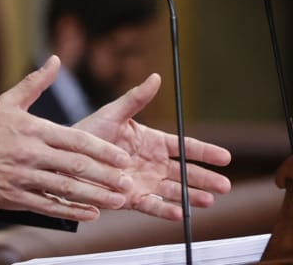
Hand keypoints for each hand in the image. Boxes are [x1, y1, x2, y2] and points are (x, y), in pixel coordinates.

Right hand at [0, 56, 136, 221]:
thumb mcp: (6, 102)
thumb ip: (35, 83)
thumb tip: (56, 60)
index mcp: (33, 129)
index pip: (76, 140)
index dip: (103, 151)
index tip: (123, 158)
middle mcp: (30, 153)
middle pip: (75, 166)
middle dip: (105, 176)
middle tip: (128, 183)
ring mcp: (22, 177)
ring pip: (64, 188)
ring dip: (94, 195)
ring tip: (117, 200)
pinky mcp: (13, 197)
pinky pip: (47, 205)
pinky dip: (70, 210)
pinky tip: (89, 213)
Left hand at [74, 73, 232, 220]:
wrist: (66, 157)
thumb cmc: (89, 132)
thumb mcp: (114, 113)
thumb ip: (136, 99)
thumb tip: (155, 78)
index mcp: (152, 142)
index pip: (185, 147)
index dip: (205, 152)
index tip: (225, 157)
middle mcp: (152, 163)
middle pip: (185, 172)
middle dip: (205, 178)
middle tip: (226, 185)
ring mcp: (144, 181)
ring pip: (174, 190)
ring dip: (192, 196)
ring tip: (209, 200)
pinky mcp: (131, 198)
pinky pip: (152, 205)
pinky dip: (165, 210)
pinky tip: (180, 213)